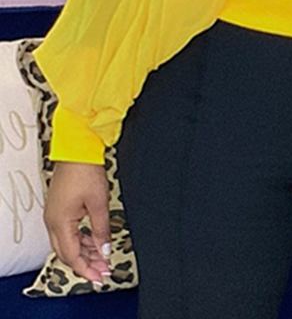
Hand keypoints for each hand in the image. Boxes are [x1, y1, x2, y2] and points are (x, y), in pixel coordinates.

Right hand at [43, 160, 112, 285]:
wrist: (76, 150)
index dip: (87, 269)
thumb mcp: (99, 203)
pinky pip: (66, 231)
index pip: (72, 256)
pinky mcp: (58, 208)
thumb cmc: (85, 171)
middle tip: (103, 270)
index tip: (101, 276)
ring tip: (102, 257)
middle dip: (85, 263)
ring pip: (66, 243)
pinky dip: (80, 239)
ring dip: (83, 251)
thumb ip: (101, 230)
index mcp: (59, 222)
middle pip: (66, 252)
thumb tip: (104, 250)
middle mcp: (52, 221)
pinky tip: (94, 241)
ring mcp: (53, 215)